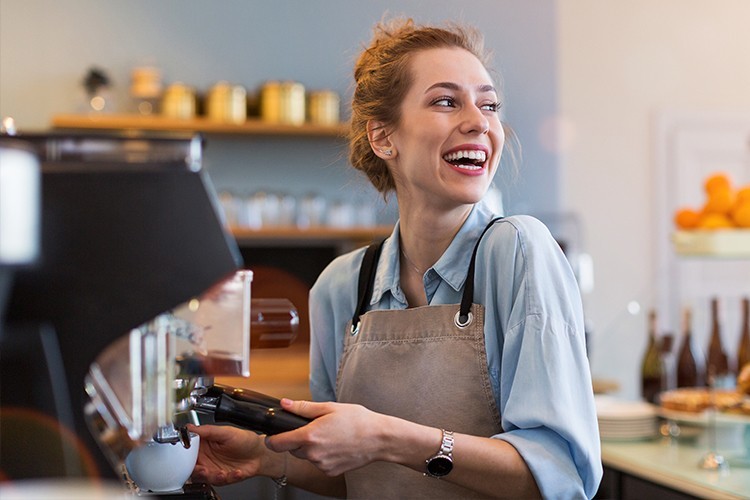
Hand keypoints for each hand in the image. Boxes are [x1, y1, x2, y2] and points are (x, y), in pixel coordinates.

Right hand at [187, 424, 265, 485]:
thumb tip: (190, 427)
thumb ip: (207, 431)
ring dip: (212, 477)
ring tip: (222, 473)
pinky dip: (228, 478)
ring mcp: (213, 469)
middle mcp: (206, 458)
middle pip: (192, 468)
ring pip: (204, 478)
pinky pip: (220, 482)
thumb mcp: (226, 432)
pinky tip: (236, 472)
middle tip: (204, 469)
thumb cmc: (244, 440)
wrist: (259, 453)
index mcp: (204, 445)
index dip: (185, 455)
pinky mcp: (222, 478)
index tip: (188, 456)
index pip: (188, 451)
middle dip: (198, 471)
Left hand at [265, 399, 382, 476]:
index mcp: (310, 436)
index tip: (272, 435)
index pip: (277, 443)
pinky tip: (335, 446)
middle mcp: (313, 453)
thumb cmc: (358, 421)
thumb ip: (303, 408)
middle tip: (314, 428)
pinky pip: (318, 463)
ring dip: (311, 448)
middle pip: (292, 449)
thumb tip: (285, 404)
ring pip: (306, 456)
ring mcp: (321, 465)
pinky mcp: (330, 471)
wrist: (378, 439)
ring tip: (329, 436)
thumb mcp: (329, 407)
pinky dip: (322, 456)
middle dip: (297, 439)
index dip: (271, 439)